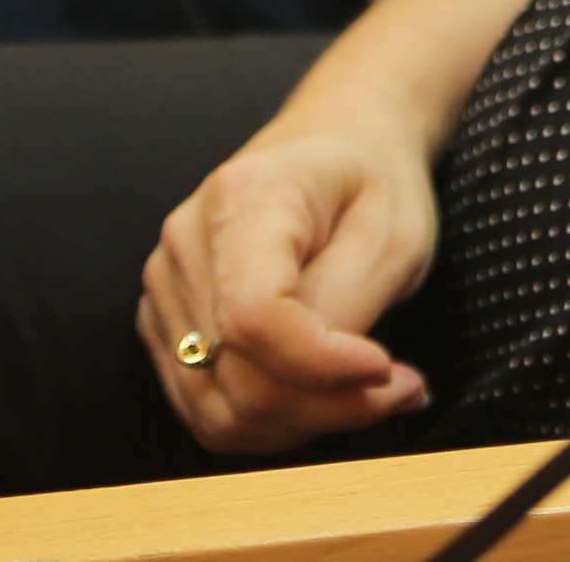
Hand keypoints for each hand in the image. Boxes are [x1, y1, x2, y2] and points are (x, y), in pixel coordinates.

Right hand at [140, 106, 441, 452]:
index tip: (385, 368)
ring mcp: (166, 285)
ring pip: (217, 409)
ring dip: (301, 423)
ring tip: (364, 392)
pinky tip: (321, 394)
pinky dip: (270, 422)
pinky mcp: (165, 323)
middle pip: (236, 377)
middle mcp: (187, 241)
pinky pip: (207, 408)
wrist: (339, 145)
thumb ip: (350, 304)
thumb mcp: (394, 231)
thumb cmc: (372, 181)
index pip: (253, 317)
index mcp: (244, 198)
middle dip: (329, 407)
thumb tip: (324, 382)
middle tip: (403, 390)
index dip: (320, 367)